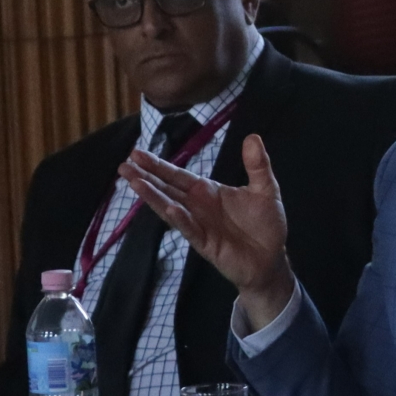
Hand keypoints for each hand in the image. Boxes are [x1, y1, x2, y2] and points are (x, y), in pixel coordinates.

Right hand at [121, 133, 295, 326]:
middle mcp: (198, 207)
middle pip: (167, 189)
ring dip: (154, 197)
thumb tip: (252, 137)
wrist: (272, 258)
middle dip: (146, 177)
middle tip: (124, 165)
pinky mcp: (206, 244)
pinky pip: (191, 230)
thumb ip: (257, 165)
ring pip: (171, 208)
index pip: (178, 175)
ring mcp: (199, 225)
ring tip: (135, 182)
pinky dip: (181, 220)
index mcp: (208, 191)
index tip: (136, 153)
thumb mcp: (265, 189)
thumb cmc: (265, 224)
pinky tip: (171, 209)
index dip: (158, 165)